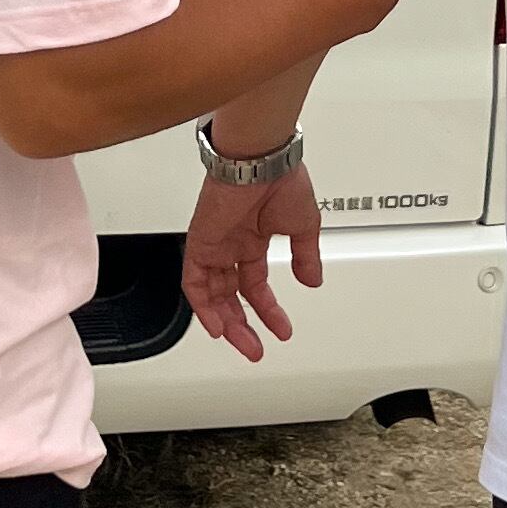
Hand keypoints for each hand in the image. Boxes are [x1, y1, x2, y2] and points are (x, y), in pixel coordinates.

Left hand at [182, 164, 323, 362]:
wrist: (262, 159)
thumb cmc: (282, 179)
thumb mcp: (304, 227)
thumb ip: (305, 257)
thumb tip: (312, 280)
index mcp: (253, 239)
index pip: (255, 285)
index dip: (268, 311)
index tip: (281, 330)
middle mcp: (231, 245)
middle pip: (230, 296)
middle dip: (244, 326)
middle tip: (255, 348)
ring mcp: (215, 245)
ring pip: (212, 294)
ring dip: (226, 322)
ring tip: (242, 343)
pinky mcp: (200, 242)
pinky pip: (194, 281)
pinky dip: (203, 306)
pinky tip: (217, 325)